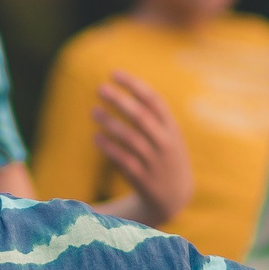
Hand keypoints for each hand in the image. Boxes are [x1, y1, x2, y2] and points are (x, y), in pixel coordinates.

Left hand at [93, 73, 190, 224]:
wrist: (175, 196)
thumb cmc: (166, 156)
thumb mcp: (169, 134)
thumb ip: (154, 115)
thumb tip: (128, 86)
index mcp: (172, 128)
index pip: (154, 100)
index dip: (134, 85)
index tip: (114, 73)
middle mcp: (165, 142)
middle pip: (140, 116)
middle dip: (119, 100)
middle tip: (100, 88)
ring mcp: (154, 160)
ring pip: (129, 137)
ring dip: (110, 122)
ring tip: (93, 111)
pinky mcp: (141, 177)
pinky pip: (122, 159)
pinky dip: (109, 147)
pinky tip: (96, 137)